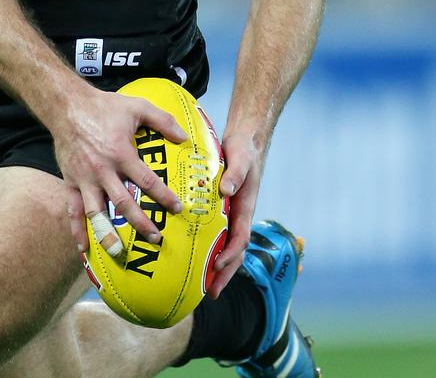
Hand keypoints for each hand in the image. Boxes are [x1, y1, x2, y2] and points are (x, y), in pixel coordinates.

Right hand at [54, 87, 187, 252]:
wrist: (67, 106)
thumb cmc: (104, 106)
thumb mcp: (137, 106)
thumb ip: (162, 120)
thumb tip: (184, 137)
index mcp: (121, 153)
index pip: (147, 181)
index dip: (164, 197)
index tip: (178, 209)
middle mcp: (103, 170)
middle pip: (123, 203)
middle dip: (141, 223)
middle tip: (156, 238)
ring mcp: (84, 179)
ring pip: (97, 212)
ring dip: (108, 234)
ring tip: (119, 253)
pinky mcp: (70, 182)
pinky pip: (73, 210)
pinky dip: (77, 230)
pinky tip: (83, 248)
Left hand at [206, 131, 263, 297]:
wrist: (244, 142)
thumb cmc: (243, 151)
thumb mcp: (241, 159)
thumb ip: (234, 174)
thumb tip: (225, 190)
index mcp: (245, 208)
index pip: (240, 238)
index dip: (231, 254)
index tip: (218, 266)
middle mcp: (237, 215)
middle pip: (234, 251)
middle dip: (224, 273)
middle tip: (210, 293)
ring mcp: (229, 214)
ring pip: (224, 245)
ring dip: (216, 266)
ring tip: (201, 285)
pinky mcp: (219, 209)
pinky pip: (214, 232)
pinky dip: (206, 246)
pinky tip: (191, 254)